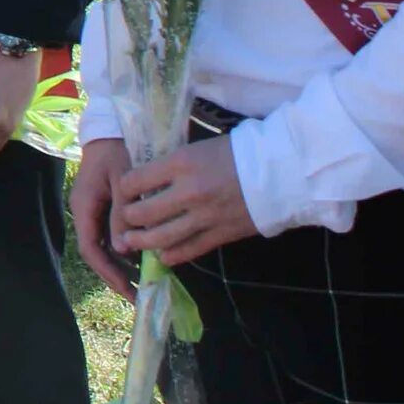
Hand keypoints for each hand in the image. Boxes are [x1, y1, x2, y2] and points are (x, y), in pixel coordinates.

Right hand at [69, 139, 134, 296]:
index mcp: (84, 207)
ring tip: (143, 283)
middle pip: (97, 254)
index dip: (109, 273)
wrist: (110, 127)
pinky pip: (110, 235)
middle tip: (140, 296)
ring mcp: (93, 210)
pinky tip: (142, 259)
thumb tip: (124, 250)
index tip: (129, 290)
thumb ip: (122, 214)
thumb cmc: (117, 150)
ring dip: (121, 266)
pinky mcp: (103, 207)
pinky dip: (125, 251)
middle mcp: (85, 213)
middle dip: (116, 276)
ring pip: (104, 247)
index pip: (91, 250)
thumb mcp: (123, 182)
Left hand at [114, 136, 256, 266]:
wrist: (279, 170)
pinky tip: (162, 255)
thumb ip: (174, 165)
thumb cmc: (238, 151)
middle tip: (125, 219)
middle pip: (143, 213)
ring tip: (131, 241)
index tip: (124, 191)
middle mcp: (188, 192)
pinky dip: (171, 255)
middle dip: (128, 218)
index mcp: (180, 163)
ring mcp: (204, 217)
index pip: (135, 180)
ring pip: (162, 237)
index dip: (125, 188)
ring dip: (142, 242)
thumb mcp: (198, 147)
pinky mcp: (220, 235)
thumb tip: (150, 179)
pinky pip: (189, 250)